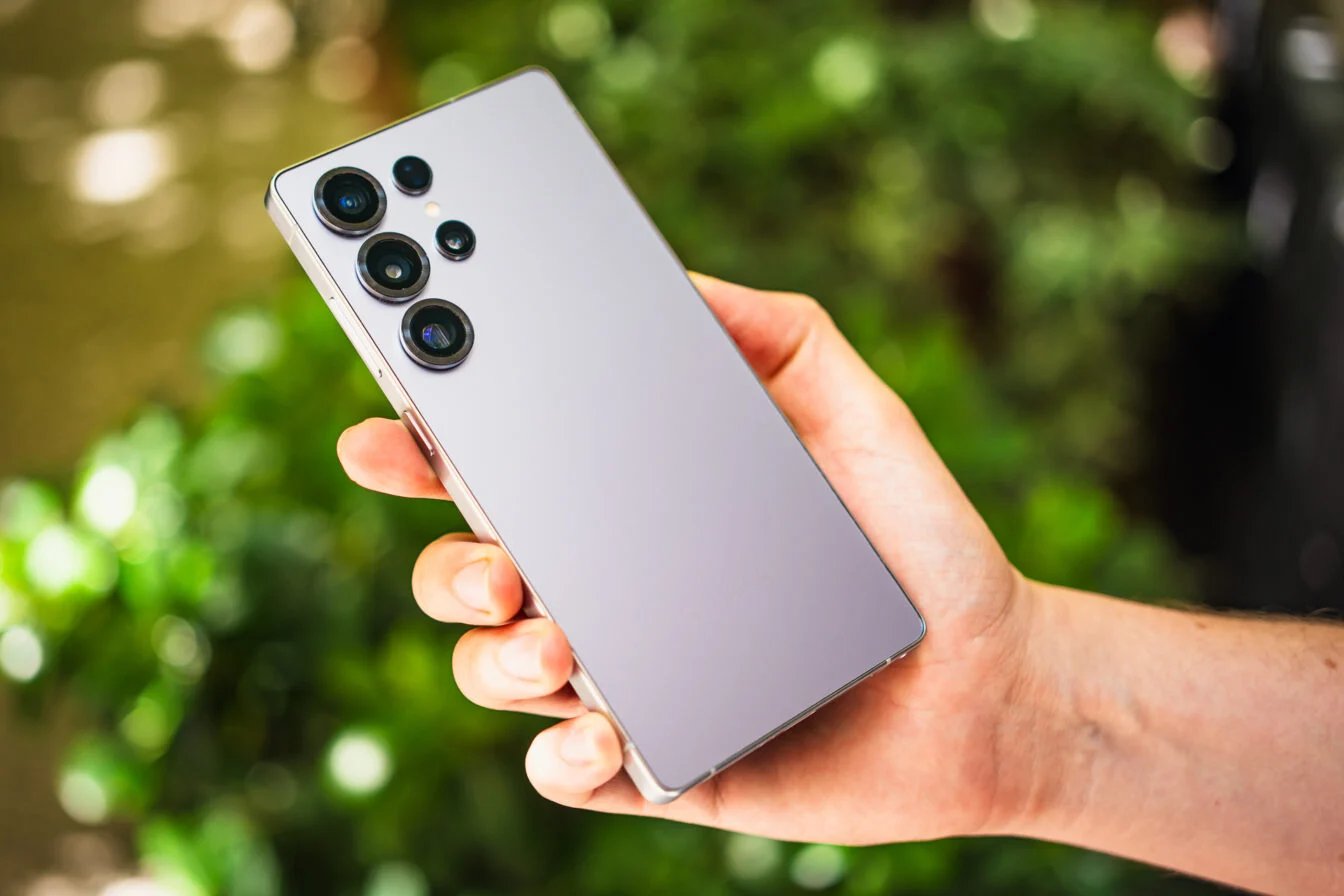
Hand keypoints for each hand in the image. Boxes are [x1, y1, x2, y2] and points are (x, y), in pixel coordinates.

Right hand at [337, 274, 1038, 844]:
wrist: (992, 682)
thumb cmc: (919, 544)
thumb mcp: (858, 417)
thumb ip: (780, 335)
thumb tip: (680, 280)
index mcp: (635, 511)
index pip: (505, 476)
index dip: (427, 453)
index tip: (388, 431)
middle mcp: (613, 593)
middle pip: (470, 577)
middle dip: (449, 568)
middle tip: (498, 562)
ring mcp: (627, 682)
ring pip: (499, 673)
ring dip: (498, 661)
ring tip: (560, 646)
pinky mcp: (660, 769)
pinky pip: (568, 773)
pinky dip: (563, 755)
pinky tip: (605, 734)